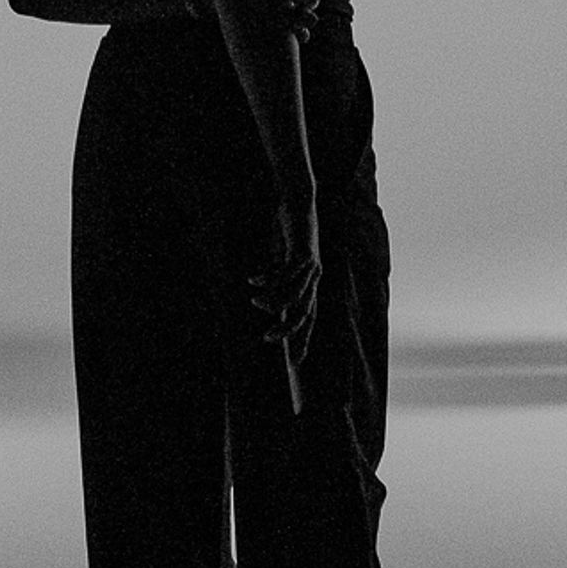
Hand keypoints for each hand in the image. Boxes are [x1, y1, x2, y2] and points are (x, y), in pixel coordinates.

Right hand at [249, 199, 321, 378]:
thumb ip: (278, 283)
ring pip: (296, 294)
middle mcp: (314, 279)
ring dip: (274, 301)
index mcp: (311, 285)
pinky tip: (252, 280)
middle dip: (290, 330)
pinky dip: (268, 278)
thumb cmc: (289, 235)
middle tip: (269, 340)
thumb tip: (267, 304)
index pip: (309, 319)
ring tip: (255, 303)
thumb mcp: (282, 263)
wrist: (299, 204)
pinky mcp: (303, 252)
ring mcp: (311, 267)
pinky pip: (285, 271)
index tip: (296, 363)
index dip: (303, 340)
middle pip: (306, 313)